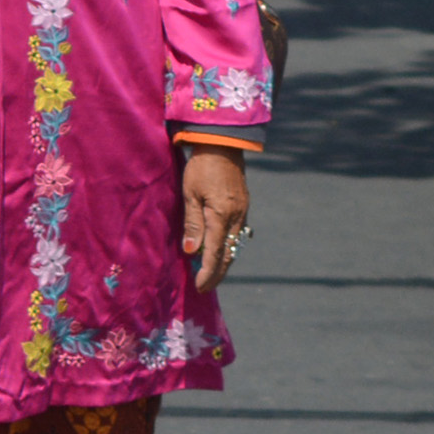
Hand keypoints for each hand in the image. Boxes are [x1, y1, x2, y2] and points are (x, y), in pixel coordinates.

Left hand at [179, 144, 248, 292]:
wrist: (222, 146)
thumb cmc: (201, 168)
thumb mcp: (190, 195)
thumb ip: (192, 224)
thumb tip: (191, 251)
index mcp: (222, 216)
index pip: (215, 252)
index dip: (208, 272)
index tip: (199, 286)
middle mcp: (236, 217)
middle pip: (229, 253)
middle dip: (217, 273)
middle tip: (205, 287)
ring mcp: (242, 212)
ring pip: (234, 245)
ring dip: (223, 262)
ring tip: (210, 275)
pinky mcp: (242, 206)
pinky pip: (236, 234)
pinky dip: (228, 247)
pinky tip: (219, 252)